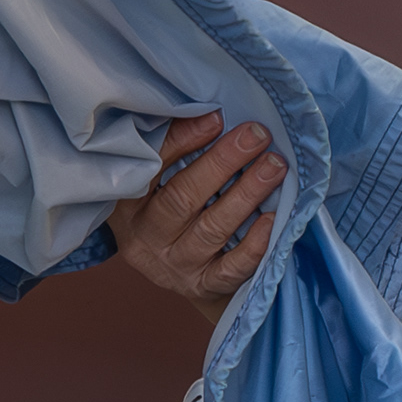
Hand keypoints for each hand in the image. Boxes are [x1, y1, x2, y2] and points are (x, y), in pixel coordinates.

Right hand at [110, 112, 281, 316]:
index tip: (217, 118)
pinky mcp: (203, 286)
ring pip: (211, 229)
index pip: (150, 169)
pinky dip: (254, 245)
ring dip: (246, 194)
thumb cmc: (175, 213)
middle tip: (257, 135)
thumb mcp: (159, 183)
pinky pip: (230, 268)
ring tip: (274, 166)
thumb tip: (211, 115)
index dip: (182, 141)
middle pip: (183, 198)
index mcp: (127, 204)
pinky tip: (274, 219)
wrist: (185, 275)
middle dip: (223, 163)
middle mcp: (147, 237)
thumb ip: (176, 151)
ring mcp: (176, 265)